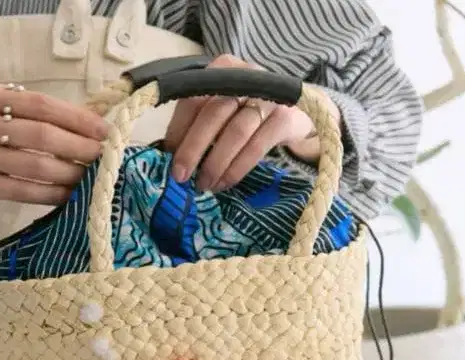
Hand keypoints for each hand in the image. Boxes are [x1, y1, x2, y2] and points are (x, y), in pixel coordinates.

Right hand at [0, 82, 109, 205]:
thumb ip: (27, 111)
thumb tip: (84, 124)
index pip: (41, 104)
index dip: (76, 118)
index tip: (103, 130)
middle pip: (42, 136)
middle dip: (79, 147)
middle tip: (102, 156)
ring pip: (36, 166)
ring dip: (70, 173)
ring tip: (90, 176)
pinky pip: (24, 191)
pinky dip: (51, 194)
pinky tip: (68, 195)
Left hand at [165, 54, 337, 191]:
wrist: (297, 116)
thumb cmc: (248, 114)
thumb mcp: (223, 109)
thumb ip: (198, 121)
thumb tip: (170, 153)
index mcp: (223, 68)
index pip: (193, 97)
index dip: (178, 128)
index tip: (168, 155)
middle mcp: (247, 76)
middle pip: (213, 114)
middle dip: (193, 149)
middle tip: (180, 177)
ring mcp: (268, 96)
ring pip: (235, 133)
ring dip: (215, 164)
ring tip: (204, 185)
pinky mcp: (285, 118)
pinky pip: (256, 147)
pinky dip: (237, 169)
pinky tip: (225, 183)